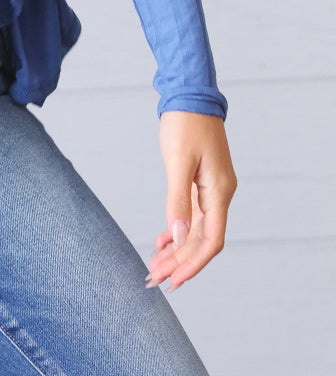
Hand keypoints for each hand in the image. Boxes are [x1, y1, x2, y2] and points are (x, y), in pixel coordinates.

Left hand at [146, 111, 236, 289]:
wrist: (190, 95)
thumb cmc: (185, 124)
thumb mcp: (178, 162)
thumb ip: (178, 200)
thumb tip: (178, 236)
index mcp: (219, 192)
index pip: (211, 240)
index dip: (193, 263)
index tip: (174, 280)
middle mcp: (220, 194)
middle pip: (202, 239)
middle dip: (180, 261)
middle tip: (155, 279)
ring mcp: (212, 189)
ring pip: (196, 229)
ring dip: (177, 249)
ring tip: (155, 267)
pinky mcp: (201, 182)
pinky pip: (192, 215)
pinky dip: (177, 229)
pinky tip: (162, 241)